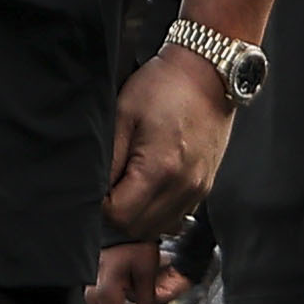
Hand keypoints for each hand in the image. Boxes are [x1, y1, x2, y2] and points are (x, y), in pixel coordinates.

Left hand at [99, 49, 234, 243]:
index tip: (100, 183)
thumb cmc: (164, 86)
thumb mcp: (123, 114)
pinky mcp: (204, 187)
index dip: (101, 205)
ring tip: (129, 184)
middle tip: (111, 184)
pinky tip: (149, 186)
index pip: (119, 216)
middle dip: (118, 214)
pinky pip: (175, 218)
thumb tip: (96, 189)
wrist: (208, 74)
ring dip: (138, 216)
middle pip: (138, 229)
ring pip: (157, 228)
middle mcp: (184, 186)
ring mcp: (198, 189)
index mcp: (161, 169)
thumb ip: (108, 158)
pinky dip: (157, 212)